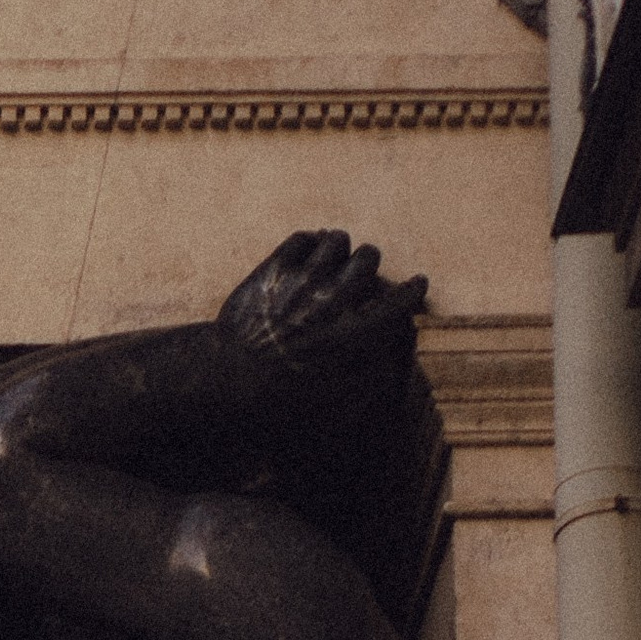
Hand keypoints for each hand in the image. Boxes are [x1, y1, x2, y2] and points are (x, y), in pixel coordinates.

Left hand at [217, 229, 425, 380]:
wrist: (222, 381)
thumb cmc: (274, 398)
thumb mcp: (326, 401)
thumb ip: (365, 379)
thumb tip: (390, 360)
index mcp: (348, 336)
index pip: (395, 305)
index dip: (412, 292)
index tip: (419, 283)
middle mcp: (328, 303)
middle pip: (368, 258)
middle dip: (370, 263)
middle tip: (363, 271)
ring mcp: (298, 282)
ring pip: (337, 240)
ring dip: (341, 247)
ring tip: (334, 258)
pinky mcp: (271, 271)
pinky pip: (302, 238)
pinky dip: (310, 242)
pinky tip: (307, 253)